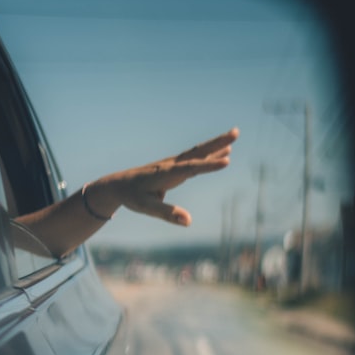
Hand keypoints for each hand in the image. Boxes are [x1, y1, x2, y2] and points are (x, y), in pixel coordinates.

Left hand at [90, 128, 238, 225]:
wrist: (118, 185)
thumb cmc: (132, 197)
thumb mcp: (146, 208)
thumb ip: (167, 214)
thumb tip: (188, 221)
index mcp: (165, 174)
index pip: (190, 168)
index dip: (209, 165)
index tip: (227, 160)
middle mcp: (171, 165)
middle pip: (197, 152)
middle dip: (217, 143)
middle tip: (236, 132)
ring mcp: (173, 163)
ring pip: (198, 152)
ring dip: (216, 144)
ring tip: (234, 136)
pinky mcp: (175, 166)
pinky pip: (195, 158)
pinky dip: (210, 152)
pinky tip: (221, 151)